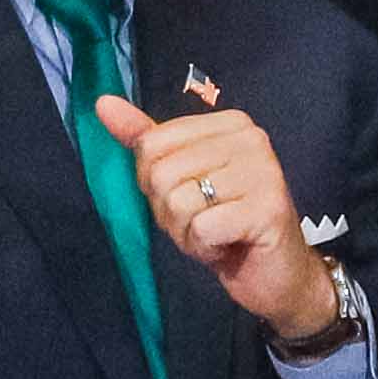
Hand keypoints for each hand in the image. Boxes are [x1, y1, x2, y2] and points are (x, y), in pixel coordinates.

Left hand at [100, 87, 342, 340]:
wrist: (275, 274)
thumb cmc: (226, 224)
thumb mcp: (181, 178)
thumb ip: (146, 140)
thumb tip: (102, 103)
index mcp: (231, 123)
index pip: (152, 144)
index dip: (155, 183)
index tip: (191, 198)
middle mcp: (251, 138)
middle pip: (162, 173)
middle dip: (170, 212)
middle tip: (203, 222)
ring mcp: (263, 172)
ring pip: (179, 201)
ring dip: (186, 232)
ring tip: (216, 235)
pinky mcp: (268, 209)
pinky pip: (202, 228)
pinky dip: (204, 248)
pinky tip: (226, 246)